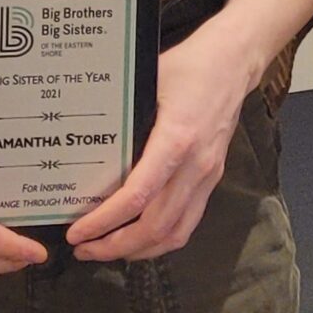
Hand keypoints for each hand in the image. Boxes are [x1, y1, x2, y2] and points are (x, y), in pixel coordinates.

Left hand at [64, 18, 258, 261]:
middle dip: (116, 246)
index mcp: (176, 140)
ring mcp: (207, 175)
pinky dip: (161, 240)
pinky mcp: (212, 178)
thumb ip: (120, 113)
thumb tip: (79, 140)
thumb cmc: (188, 67)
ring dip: (139, 250)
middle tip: (84, 249)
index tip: (78, 232)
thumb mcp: (147, 81)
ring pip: (175, 233)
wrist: (234, 63)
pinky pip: (188, 222)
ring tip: (107, 250)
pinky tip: (139, 239)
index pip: (138, 196)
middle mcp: (195, 165)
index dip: (105, 221)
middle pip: (156, 226)